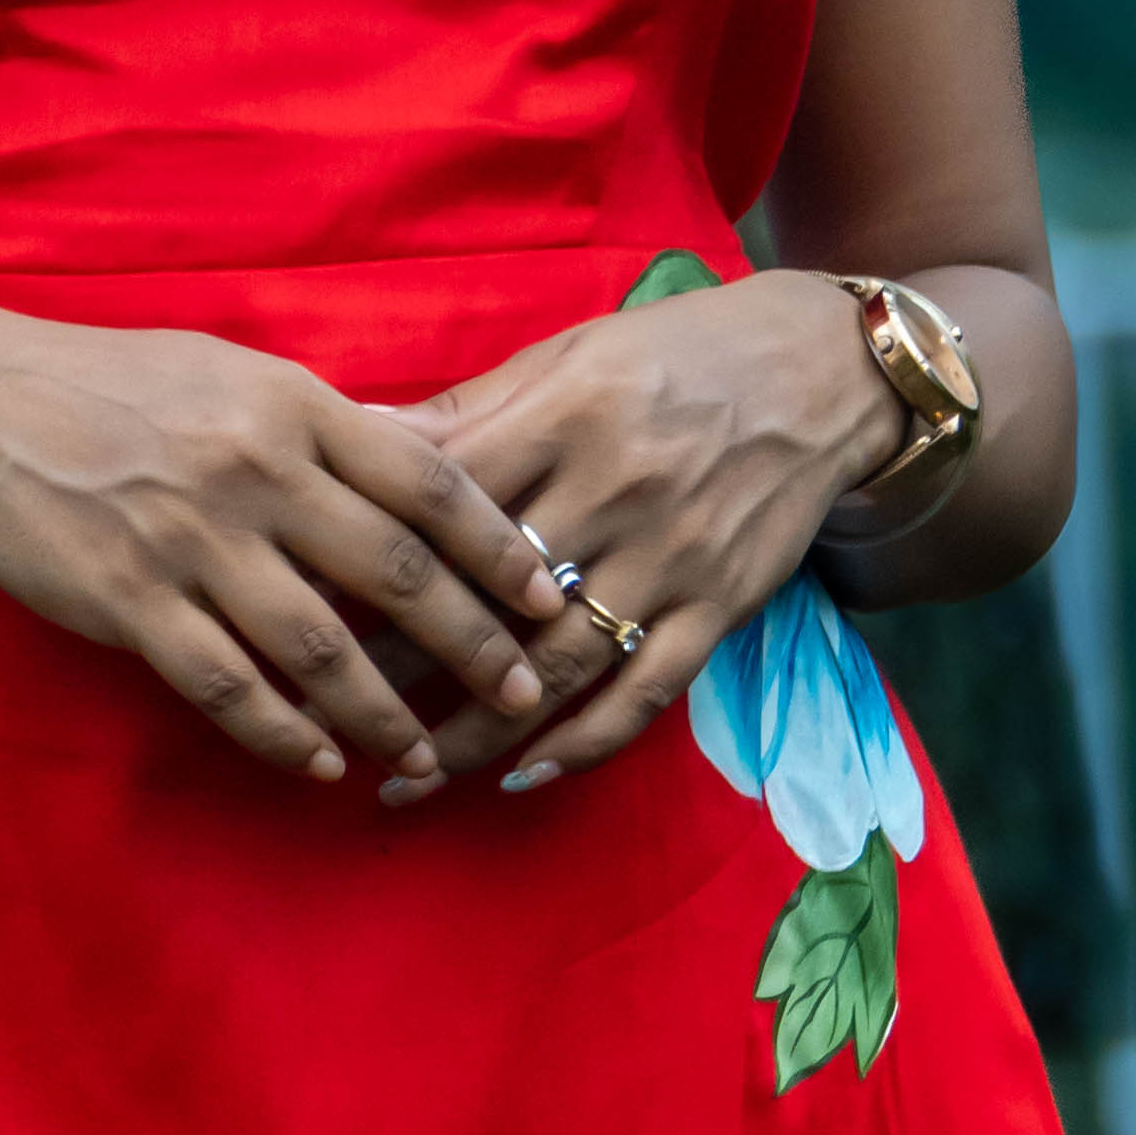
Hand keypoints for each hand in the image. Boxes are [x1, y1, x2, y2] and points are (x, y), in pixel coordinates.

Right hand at [0, 308, 569, 792]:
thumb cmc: (121, 386)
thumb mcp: (238, 378)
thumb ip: (326, 428)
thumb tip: (424, 459)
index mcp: (294, 408)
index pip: (428, 479)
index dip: (497, 546)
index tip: (550, 597)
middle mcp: (256, 473)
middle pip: (395, 573)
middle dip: (470, 644)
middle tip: (522, 693)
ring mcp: (194, 544)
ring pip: (319, 647)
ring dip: (381, 713)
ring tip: (420, 756)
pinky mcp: (134, 604)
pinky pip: (228, 688)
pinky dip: (283, 736)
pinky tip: (319, 767)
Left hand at [375, 271, 902, 799]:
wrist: (824, 370)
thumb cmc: (676, 358)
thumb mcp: (571, 355)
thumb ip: (470, 412)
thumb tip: (357, 436)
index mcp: (568, 415)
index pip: (449, 503)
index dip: (376, 563)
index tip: (312, 611)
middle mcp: (616, 491)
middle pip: (489, 602)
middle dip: (404, 671)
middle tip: (335, 721)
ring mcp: (669, 560)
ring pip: (554, 668)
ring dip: (474, 736)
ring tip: (407, 778)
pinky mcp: (715, 610)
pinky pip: (639, 697)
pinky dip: (577, 746)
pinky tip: (517, 779)